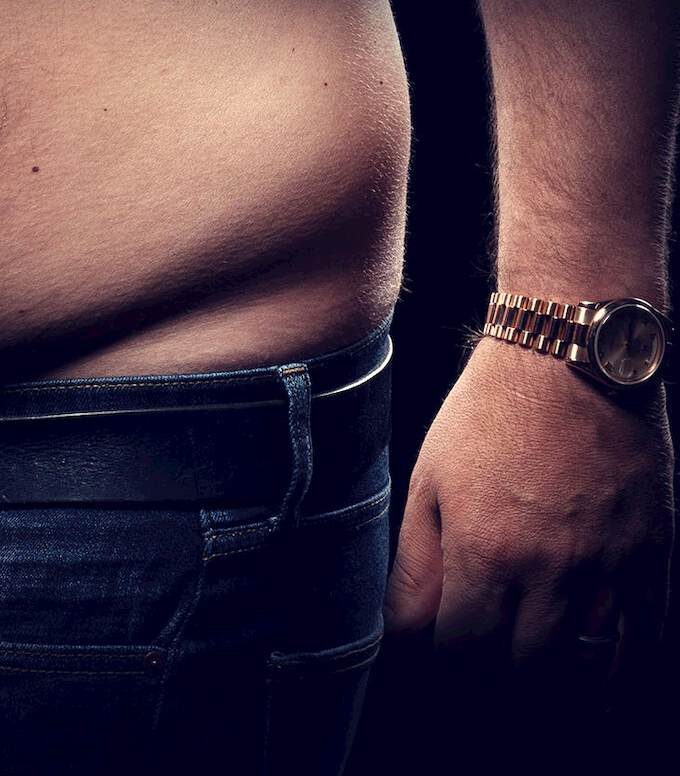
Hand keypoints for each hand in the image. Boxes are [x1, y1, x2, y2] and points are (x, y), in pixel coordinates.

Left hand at [385, 339, 673, 697]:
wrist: (574, 357)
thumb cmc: (490, 414)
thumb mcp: (430, 482)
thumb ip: (417, 564)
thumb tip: (405, 630)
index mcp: (485, 551)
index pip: (462, 650)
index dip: (447, 671)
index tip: (441, 671)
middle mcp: (551, 567)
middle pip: (523, 668)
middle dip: (497, 687)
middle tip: (483, 691)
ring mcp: (609, 563)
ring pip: (584, 660)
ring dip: (555, 687)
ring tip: (534, 700)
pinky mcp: (652, 551)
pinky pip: (643, 633)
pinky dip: (620, 669)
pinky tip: (601, 688)